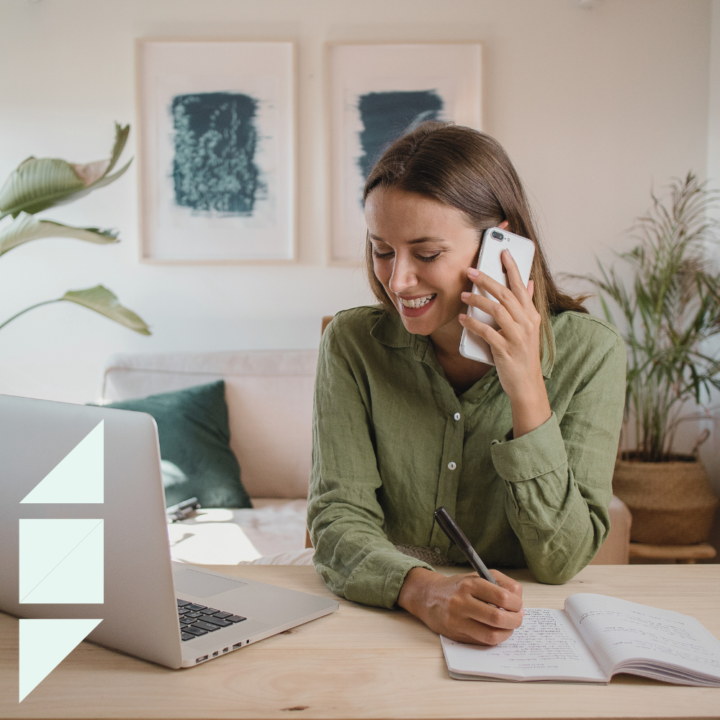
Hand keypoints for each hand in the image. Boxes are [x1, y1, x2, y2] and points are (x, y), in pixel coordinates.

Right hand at [397, 567, 523, 644]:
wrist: (429, 597)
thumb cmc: (459, 587)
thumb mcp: (479, 576)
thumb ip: (502, 584)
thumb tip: (519, 604)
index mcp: (470, 584)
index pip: (502, 597)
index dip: (516, 604)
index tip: (518, 605)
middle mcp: (462, 602)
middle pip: (498, 618)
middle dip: (515, 621)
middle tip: (517, 618)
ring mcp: (458, 620)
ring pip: (491, 635)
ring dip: (507, 633)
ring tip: (508, 627)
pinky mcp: (456, 634)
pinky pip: (482, 642)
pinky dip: (494, 638)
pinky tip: (495, 631)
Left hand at [459, 249, 550, 436]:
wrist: (526, 384)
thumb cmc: (523, 354)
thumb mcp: (529, 329)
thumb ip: (526, 306)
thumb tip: (528, 284)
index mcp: (531, 315)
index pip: (521, 286)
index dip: (512, 268)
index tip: (502, 252)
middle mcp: (527, 323)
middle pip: (505, 294)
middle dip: (487, 280)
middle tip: (470, 270)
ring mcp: (517, 337)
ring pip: (496, 310)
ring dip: (477, 300)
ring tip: (463, 295)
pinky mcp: (505, 350)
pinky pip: (487, 332)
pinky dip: (473, 324)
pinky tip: (463, 318)